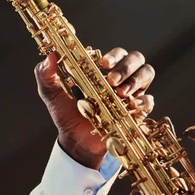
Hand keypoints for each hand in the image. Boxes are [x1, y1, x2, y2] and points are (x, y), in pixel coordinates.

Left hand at [34, 47, 154, 168]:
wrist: (75, 140)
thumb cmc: (64, 113)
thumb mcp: (51, 93)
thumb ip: (46, 73)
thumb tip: (51, 55)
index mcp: (100, 69)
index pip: (115, 53)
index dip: (113, 55)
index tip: (103, 62)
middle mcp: (119, 77)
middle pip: (136, 59)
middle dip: (126, 66)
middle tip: (111, 79)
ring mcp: (130, 93)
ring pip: (147, 73)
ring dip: (135, 80)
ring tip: (119, 92)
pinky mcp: (136, 110)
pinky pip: (149, 100)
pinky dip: (143, 101)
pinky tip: (130, 105)